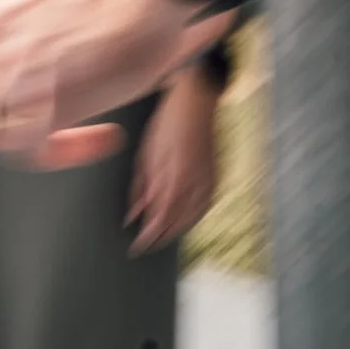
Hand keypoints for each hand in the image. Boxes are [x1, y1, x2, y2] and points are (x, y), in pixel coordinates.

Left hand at [128, 76, 222, 254]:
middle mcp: (193, 183)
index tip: (136, 247)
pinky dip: (193, 217)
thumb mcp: (146, 154)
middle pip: (177, 222)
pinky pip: (205, 205)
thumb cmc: (166, 123)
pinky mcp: (216, 176)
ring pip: (193, 217)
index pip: (160, 218)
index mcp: (173, 177)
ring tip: (163, 236)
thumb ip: (141, 188)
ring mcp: (208, 180)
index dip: (149, 236)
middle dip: (161, 236)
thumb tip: (133, 216)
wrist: (196, 101)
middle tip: (147, 245)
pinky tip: (185, 220)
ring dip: (177, 229)